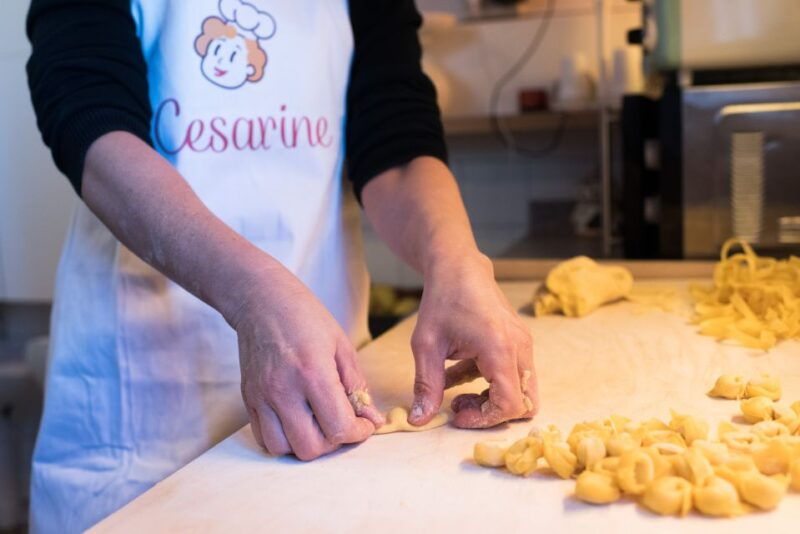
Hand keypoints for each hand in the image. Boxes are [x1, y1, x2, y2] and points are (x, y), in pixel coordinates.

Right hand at [229, 269, 383, 459]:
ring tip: (317, 423)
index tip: (363, 424)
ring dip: (307, 444)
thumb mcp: (342, 346)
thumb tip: (372, 419)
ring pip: (285, 449)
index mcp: (313, 374)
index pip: (338, 427)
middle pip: (311, 447)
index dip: (358, 433)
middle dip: (334, 442)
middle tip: (341, 423)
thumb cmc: (306, 318)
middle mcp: (284, 390)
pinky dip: (284, 440)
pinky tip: (297, 422)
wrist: (262, 301)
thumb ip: (357, 386)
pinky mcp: (249, 400)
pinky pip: (264, 439)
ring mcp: (262, 397)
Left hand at [409, 253, 537, 427]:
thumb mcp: (426, 345)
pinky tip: (456, 374)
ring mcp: (523, 344)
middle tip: (460, 407)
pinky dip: (488, 384)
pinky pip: (512, 375)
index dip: (484, 419)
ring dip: (490, 399)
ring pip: (521, 391)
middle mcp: (520, 348)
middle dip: (493, 414)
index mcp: (500, 349)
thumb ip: (426, 385)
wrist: (458, 267)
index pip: (510, 404)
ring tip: (455, 393)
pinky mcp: (518, 342)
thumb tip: (419, 420)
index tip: (456, 415)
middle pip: (525, 404)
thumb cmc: (442, 300)